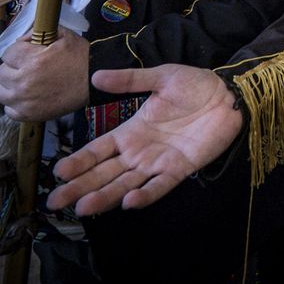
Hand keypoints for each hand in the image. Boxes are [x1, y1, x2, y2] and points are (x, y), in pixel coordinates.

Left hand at [0, 32, 89, 121]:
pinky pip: (10, 111)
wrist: (95, 81)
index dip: (18, 51)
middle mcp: (24, 81)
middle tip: (26, 68)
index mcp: (31, 60)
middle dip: (13, 67)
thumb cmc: (80, 57)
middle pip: (2, 73)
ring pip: (1, 92)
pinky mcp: (30, 115)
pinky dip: (15, 105)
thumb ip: (39, 33)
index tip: (27, 53)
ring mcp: (25, 101)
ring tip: (23, 83)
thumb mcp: (63, 36)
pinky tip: (26, 98)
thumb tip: (23, 39)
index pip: (7, 54)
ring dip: (10, 86)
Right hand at [46, 66, 242, 214]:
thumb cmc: (195, 85)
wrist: (228, 94)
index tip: (58, 173)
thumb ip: (129, 80)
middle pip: (104, 173)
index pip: (97, 151)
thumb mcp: (160, 78)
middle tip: (55, 202)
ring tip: (84, 208)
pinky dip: (145, 195)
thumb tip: (96, 76)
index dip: (79, 162)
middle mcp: (139, 152)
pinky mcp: (180, 170)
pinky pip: (160, 186)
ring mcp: (158, 163)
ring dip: (106, 196)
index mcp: (131, 131)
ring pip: (126, 184)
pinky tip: (129, 202)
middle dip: (80, 187)